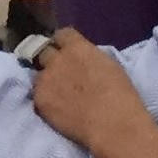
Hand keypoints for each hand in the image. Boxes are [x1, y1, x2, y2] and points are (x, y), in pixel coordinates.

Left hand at [29, 27, 144, 154]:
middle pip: (43, 52)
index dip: (63, 43)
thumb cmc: (120, 95)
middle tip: (60, 74)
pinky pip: (38, 95)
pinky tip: (57, 110)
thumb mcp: (107, 64)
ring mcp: (45, 79)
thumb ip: (88, 56)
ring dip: (47, 82)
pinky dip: (45, 101)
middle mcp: (57, 59)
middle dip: (50, 60)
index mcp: (77, 47)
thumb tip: (80, 58)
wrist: (112, 124)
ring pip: (39, 75)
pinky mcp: (39, 99)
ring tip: (59, 96)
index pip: (61, 34)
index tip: (66, 52)